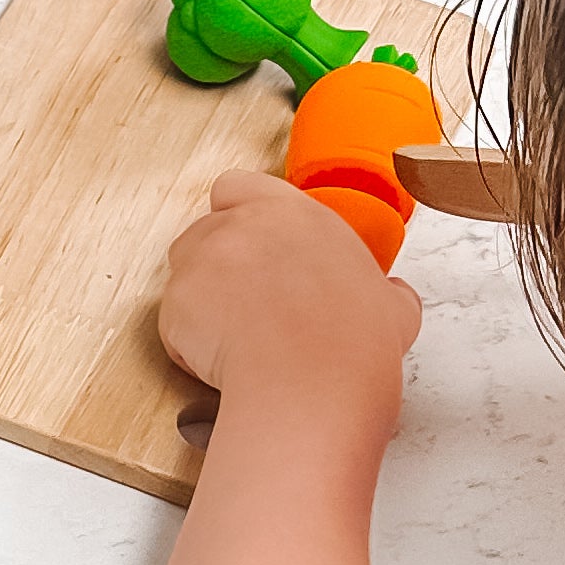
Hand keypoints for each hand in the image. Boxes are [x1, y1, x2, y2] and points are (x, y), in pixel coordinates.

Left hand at [159, 172, 420, 408]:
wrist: (313, 378)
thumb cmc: (353, 342)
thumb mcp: (392, 304)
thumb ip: (383, 289)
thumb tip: (391, 297)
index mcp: (292, 213)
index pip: (237, 186)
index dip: (237, 213)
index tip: (250, 243)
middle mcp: (239, 227)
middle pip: (204, 231)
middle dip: (216, 263)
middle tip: (244, 301)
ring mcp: (200, 262)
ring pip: (183, 273)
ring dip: (200, 298)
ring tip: (237, 336)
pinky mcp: (174, 303)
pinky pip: (172, 321)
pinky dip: (189, 342)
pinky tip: (224, 361)